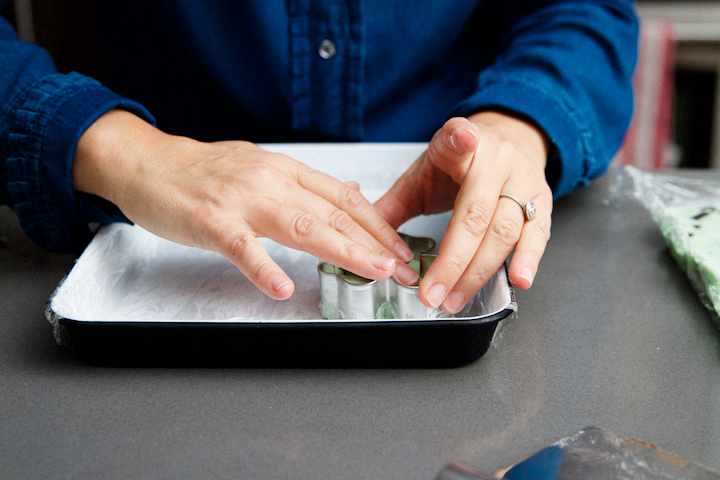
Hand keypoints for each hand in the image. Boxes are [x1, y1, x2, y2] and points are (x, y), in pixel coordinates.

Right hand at [72, 110, 417, 299]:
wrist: (147, 163)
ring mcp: (241, 200)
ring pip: (301, 226)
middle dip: (374, 243)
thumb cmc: (202, 171)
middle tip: (402, 269)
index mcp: (284, 169)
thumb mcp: (262, 167)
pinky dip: (264, 268)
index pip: (343, 197)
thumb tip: (350, 195)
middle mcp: (270, 180)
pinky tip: (283, 287)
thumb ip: (305, 184)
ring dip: (343, 249)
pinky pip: (242, 247)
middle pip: (332, 213)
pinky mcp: (211, 220)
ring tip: (373, 271)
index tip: (401, 248)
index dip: (377, 224)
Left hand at [374, 112, 552, 312]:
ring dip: (478, 271)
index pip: (458, 139)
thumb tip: (360, 239)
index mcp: (459, 144)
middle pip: (476, 213)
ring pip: (504, 230)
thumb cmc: (460, 164)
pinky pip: (537, 234)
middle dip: (452, 260)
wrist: (508, 143)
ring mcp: (523, 180)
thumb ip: (394, 205)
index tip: (461, 140)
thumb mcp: (422, 175)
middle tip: (431, 293)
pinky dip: (528, 259)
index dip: (460, 141)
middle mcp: (496, 159)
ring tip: (454, 298)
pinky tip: (518, 280)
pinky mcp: (542, 200)